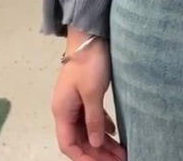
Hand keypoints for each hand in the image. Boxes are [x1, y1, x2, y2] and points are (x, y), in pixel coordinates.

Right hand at [51, 36, 125, 160]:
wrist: (90, 35)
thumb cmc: (89, 63)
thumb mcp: (92, 93)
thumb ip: (93, 120)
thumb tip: (95, 144)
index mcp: (62, 111)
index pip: (68, 144)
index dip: (83, 158)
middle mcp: (66, 109)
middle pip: (79, 139)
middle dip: (97, 153)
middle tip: (118, 160)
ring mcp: (74, 101)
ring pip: (87, 129)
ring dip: (102, 141)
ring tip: (120, 152)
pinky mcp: (84, 93)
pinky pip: (92, 116)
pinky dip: (102, 126)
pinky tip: (113, 132)